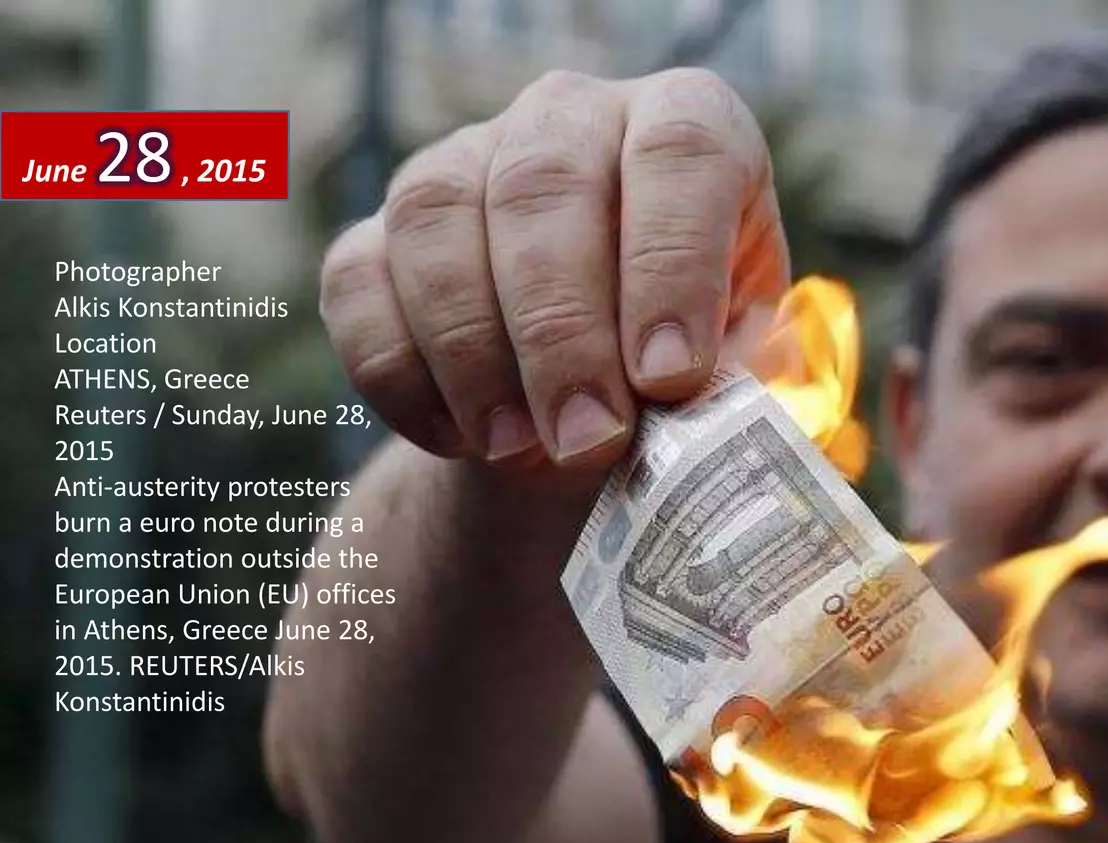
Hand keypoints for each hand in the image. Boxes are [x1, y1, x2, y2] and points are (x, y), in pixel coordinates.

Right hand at [319, 68, 789, 473]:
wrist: (589, 413)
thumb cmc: (691, 375)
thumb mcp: (739, 372)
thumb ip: (725, 382)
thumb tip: (689, 417)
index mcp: (687, 128)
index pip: (681, 152)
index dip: (672, 265)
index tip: (670, 378)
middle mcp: (572, 119)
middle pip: (544, 186)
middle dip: (564, 330)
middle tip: (589, 438)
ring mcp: (464, 161)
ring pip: (437, 221)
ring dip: (474, 352)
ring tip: (520, 451)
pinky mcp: (379, 229)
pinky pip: (362, 284)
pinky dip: (404, 376)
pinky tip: (459, 443)